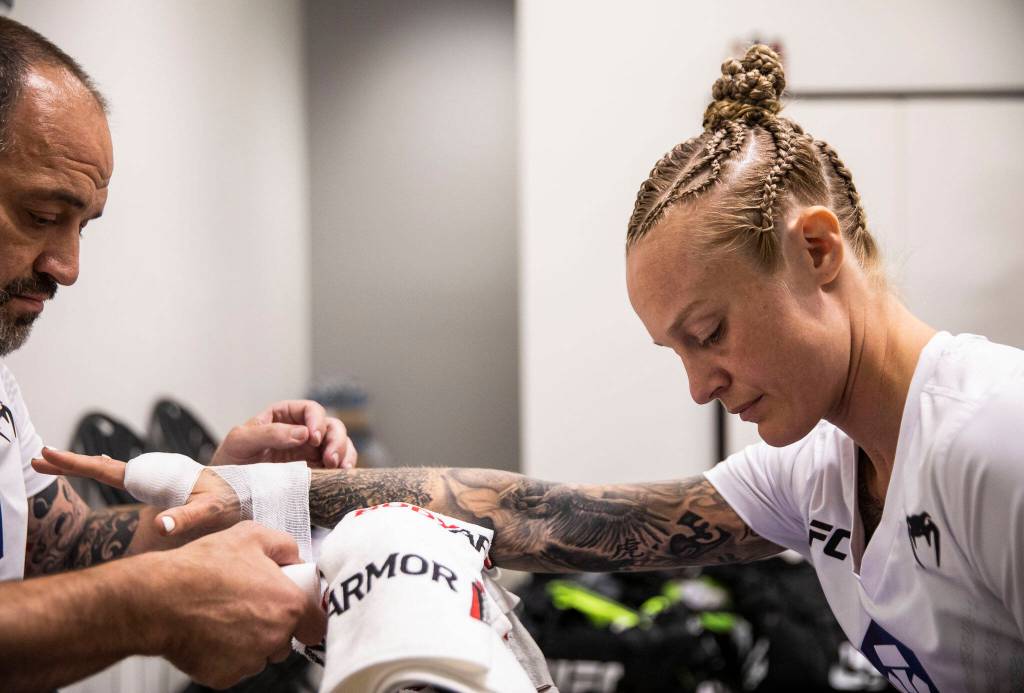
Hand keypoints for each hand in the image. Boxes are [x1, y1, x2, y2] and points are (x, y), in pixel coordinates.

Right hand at [32, 448, 239, 536]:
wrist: (252, 497)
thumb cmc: (234, 501)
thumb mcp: (211, 509)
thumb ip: (187, 516)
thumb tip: (160, 525)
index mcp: (156, 478)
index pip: (109, 470)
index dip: (77, 464)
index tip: (48, 455)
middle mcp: (153, 478)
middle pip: (104, 468)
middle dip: (71, 463)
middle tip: (38, 459)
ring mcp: (156, 485)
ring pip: (113, 472)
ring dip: (84, 467)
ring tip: (54, 464)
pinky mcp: (163, 493)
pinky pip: (127, 481)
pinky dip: (106, 476)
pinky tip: (102, 476)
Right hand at [144, 522, 324, 687]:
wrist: (158, 599)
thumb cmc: (202, 568)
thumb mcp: (250, 536)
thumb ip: (284, 546)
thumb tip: (296, 558)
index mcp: (288, 606)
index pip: (316, 626)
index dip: (305, 616)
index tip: (291, 608)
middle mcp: (274, 638)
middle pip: (286, 641)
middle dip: (273, 626)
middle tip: (247, 605)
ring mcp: (249, 661)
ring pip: (260, 655)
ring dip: (250, 641)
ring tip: (224, 615)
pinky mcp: (225, 677)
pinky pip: (234, 667)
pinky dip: (225, 654)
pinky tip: (210, 632)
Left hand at [212, 399, 356, 468]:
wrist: (226, 496)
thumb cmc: (228, 463)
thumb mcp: (240, 442)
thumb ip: (268, 433)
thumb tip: (303, 433)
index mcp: (283, 417)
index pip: (309, 409)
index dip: (316, 420)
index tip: (312, 437)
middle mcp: (301, 432)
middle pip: (331, 426)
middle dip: (335, 439)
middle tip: (330, 458)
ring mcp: (310, 453)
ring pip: (340, 443)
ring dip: (344, 452)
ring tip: (338, 467)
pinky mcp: (316, 472)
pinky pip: (339, 464)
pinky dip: (346, 466)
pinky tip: (342, 474)